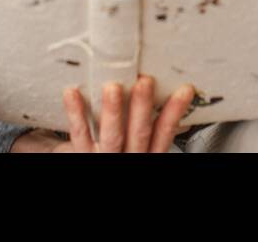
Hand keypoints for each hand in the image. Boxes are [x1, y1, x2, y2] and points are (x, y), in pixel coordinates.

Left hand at [12, 75, 193, 151]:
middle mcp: (129, 155)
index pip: (164, 132)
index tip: (185, 89)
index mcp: (146, 152)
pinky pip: (80, 134)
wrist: (98, 176)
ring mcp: (105, 155)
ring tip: (113, 88)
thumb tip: (173, 97)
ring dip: (113, 110)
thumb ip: (150, 128)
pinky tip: (72, 93)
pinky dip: (76, 113)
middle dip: (142, 106)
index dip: (175, 111)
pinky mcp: (82, 154)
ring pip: (113, 134)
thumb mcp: (141, 147)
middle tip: (145, 81)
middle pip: (139, 132)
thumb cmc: (118, 153)